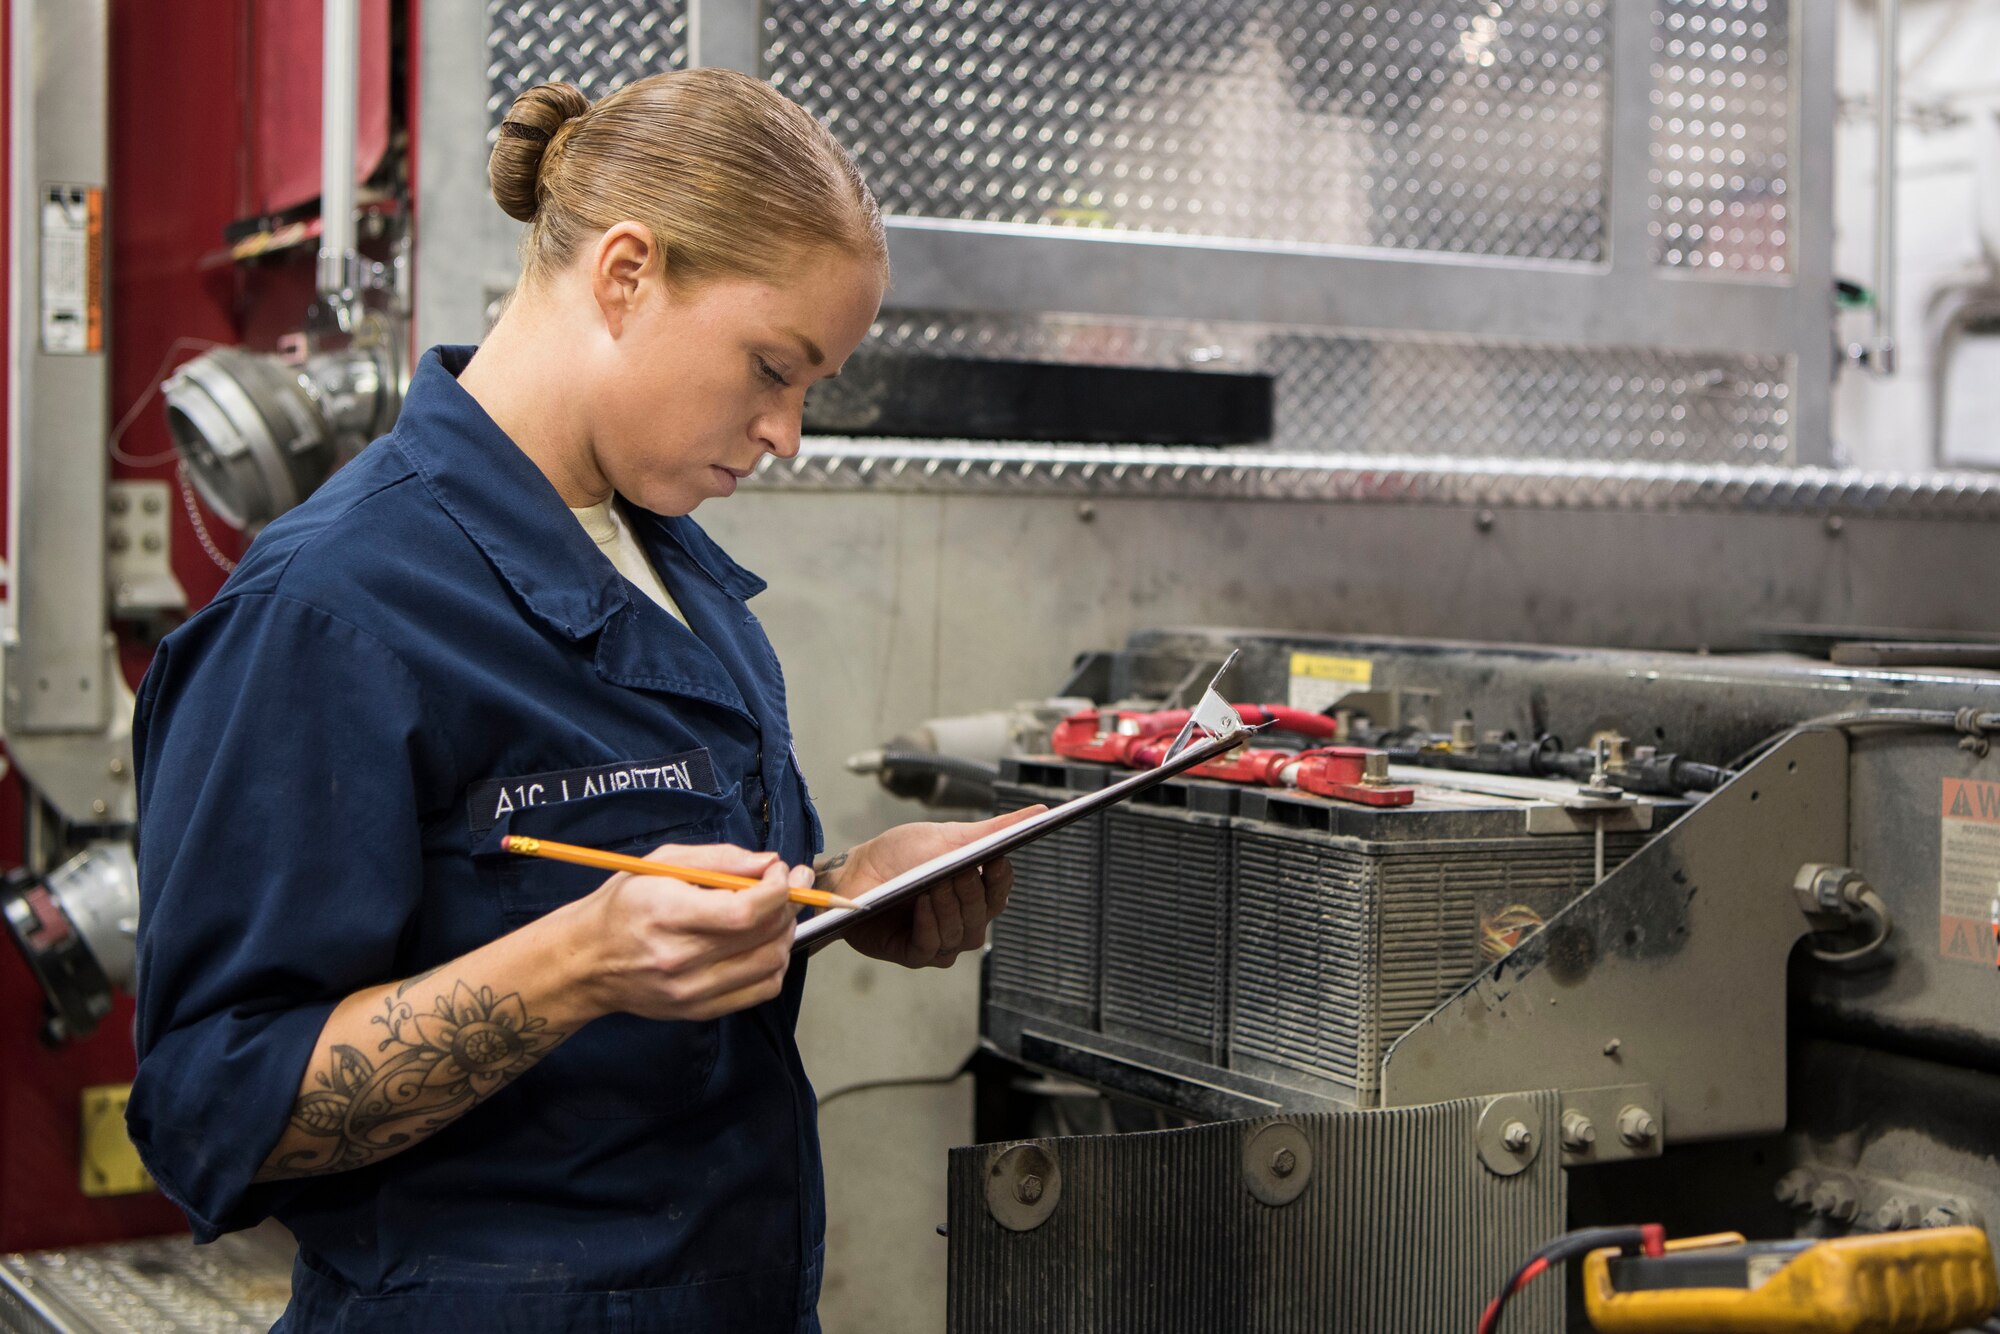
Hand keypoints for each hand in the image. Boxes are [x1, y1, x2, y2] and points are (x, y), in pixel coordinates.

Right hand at [565, 842, 802, 1021]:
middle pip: (762, 936)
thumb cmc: (622, 906)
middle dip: (789, 904)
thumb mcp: (661, 864)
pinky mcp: (699, 1010)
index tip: (783, 872)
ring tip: (777, 911)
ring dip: (785, 932)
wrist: (586, 962)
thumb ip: (719, 859)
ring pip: (769, 964)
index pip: (744, 912)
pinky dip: (774, 964)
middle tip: (790, 883)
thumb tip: (769, 863)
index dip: (777, 890)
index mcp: (668, 915)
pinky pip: (760, 990)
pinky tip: (765, 943)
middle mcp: (680, 958)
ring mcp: (691, 991)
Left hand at [828, 807, 1044, 968]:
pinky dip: (930, 924)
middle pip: (983, 915)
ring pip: (960, 934)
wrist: (854, 871)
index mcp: (975, 893)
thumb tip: (1042, 811)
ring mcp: (940, 940)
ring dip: (947, 906)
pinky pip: (932, 947)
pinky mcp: (913, 954)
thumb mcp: (949, 836)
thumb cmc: (901, 854)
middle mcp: (963, 920)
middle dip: (970, 892)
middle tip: (957, 871)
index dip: (1000, 879)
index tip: (996, 859)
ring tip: (933, 884)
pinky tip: (921, 904)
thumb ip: (994, 830)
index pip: (1001, 892)